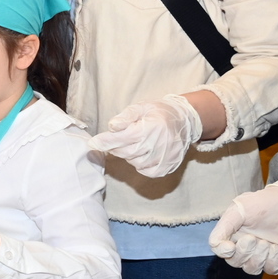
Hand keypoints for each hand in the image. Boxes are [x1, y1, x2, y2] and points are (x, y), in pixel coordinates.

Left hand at [89, 93, 203, 176]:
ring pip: (134, 162)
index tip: (93, 143)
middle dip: (115, 147)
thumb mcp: (141, 107)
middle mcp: (157, 145)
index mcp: (150, 128)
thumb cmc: (159, 113)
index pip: (121, 139)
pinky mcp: (167, 167)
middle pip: (125, 152)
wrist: (184, 121)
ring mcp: (163, 158)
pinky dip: (140, 164)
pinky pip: (145, 171)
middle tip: (116, 140)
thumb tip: (112, 126)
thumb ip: (126, 116)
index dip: (104, 141)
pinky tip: (143, 153)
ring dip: (129, 155)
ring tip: (136, 143)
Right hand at [209, 179, 277, 274]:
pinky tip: (277, 248)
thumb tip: (216, 247)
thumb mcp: (239, 209)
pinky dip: (273, 262)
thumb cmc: (265, 202)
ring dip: (259, 258)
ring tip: (267, 243)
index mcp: (234, 235)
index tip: (230, 247)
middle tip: (253, 238)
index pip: (222, 252)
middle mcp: (247, 247)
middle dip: (244, 253)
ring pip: (252, 269)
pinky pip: (272, 270)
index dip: (224, 253)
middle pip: (236, 262)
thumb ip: (224, 227)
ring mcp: (264, 254)